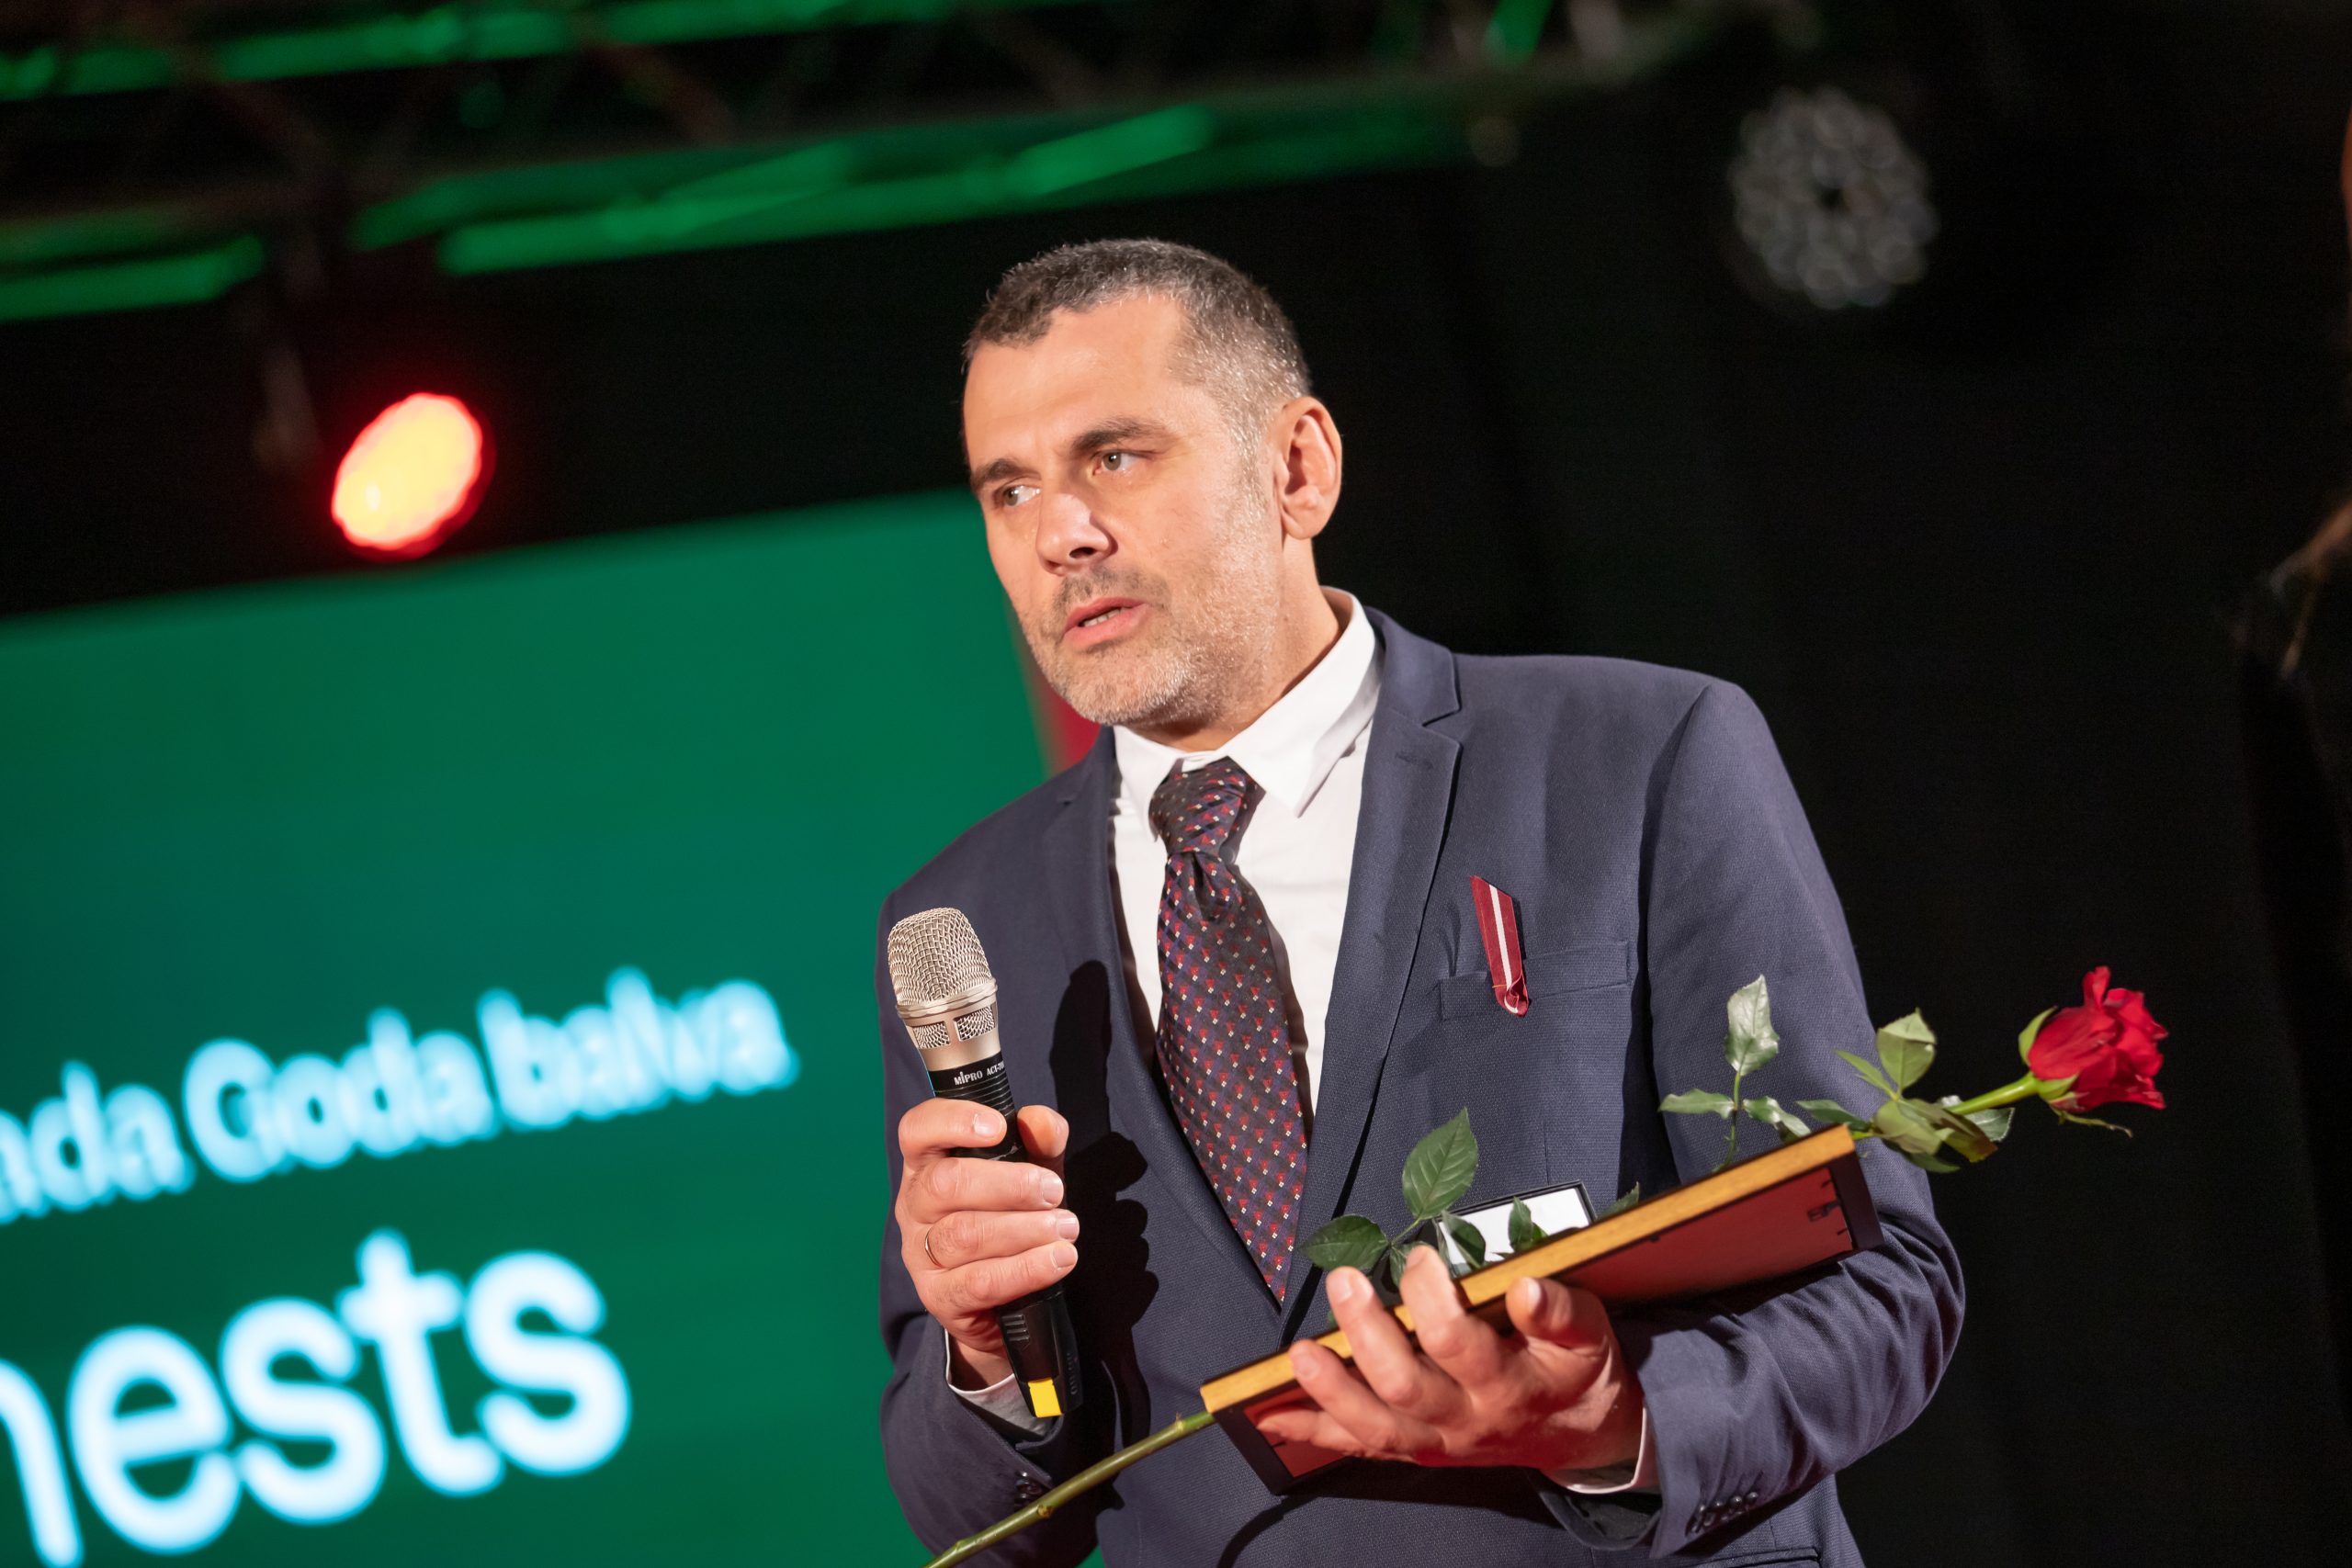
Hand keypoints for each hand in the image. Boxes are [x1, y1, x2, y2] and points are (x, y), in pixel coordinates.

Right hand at [894, 1099, 1076, 1387]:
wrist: (1006, 1297)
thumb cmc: (1010, 1216)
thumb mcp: (1031, 1171)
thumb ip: (1039, 1141)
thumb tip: (1042, 1123)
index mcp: (927, 1164)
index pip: (918, 1130)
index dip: (952, 1122)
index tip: (998, 1128)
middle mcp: (914, 1206)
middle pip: (945, 1184)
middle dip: (1010, 1185)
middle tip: (1054, 1191)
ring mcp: (920, 1254)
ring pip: (964, 1234)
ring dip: (1025, 1229)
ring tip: (1066, 1228)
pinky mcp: (939, 1297)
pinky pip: (979, 1282)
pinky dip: (1025, 1269)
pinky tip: (1058, 1260)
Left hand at [1256, 1245, 1643, 1473]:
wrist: (1581, 1435)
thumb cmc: (1577, 1370)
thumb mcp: (1589, 1335)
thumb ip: (1561, 1312)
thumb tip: (1527, 1287)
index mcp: (1510, 1385)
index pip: (1459, 1343)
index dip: (1431, 1299)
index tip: (1417, 1256)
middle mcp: (1467, 1418)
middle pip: (1405, 1384)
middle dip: (1366, 1332)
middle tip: (1346, 1280)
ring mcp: (1438, 1439)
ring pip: (1376, 1424)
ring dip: (1331, 1388)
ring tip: (1299, 1351)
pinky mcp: (1417, 1448)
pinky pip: (1361, 1445)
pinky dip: (1316, 1429)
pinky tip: (1272, 1413)